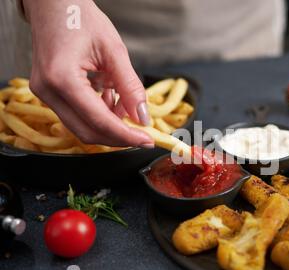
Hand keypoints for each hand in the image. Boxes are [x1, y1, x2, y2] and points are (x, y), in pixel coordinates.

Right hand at [23, 0, 153, 146]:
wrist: (54, 4)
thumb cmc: (81, 18)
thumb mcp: (114, 51)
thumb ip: (130, 86)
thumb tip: (142, 117)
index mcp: (62, 78)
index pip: (99, 120)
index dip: (126, 135)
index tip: (147, 141)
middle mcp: (48, 90)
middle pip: (87, 131)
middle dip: (118, 137)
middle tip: (142, 134)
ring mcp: (44, 93)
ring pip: (81, 126)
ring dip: (109, 124)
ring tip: (126, 105)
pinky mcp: (48, 93)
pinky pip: (76, 115)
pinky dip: (99, 114)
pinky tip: (112, 100)